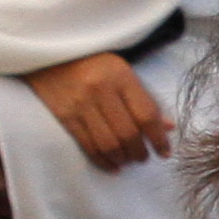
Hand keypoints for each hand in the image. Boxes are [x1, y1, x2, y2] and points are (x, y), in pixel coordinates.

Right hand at [21, 50, 172, 168]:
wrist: (50, 53)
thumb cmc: (92, 62)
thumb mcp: (122, 71)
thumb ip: (144, 98)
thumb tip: (168, 127)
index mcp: (120, 75)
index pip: (146, 114)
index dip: (159, 138)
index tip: (165, 152)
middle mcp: (101, 90)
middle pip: (128, 133)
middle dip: (140, 152)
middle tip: (144, 158)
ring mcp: (80, 104)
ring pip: (108, 144)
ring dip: (122, 159)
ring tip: (128, 160)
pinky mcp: (65, 116)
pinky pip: (88, 146)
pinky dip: (103, 160)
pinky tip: (112, 165)